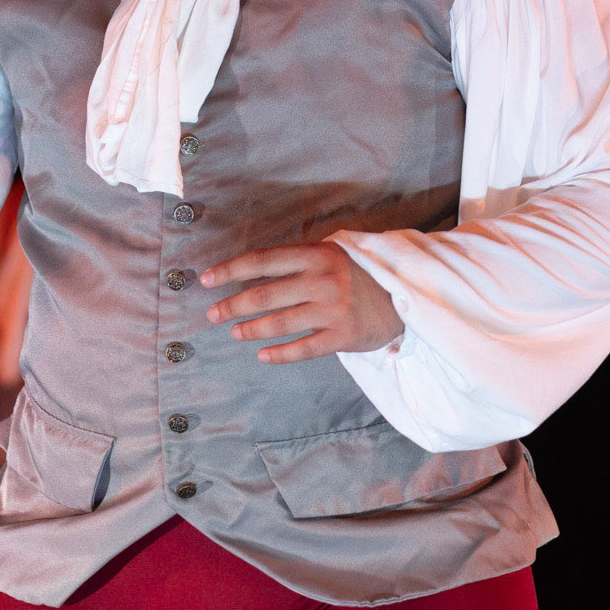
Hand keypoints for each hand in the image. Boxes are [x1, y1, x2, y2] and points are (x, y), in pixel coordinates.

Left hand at [201, 242, 402, 363]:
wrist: (403, 295)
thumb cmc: (356, 274)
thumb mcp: (328, 256)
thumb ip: (295, 263)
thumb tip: (247, 275)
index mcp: (315, 255)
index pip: (262, 261)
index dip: (230, 270)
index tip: (206, 280)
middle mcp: (322, 280)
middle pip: (265, 294)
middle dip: (232, 305)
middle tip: (213, 314)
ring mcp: (333, 309)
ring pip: (280, 323)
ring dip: (251, 329)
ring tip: (235, 332)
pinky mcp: (343, 335)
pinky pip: (304, 349)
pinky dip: (280, 354)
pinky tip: (263, 355)